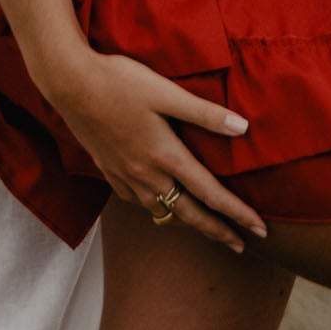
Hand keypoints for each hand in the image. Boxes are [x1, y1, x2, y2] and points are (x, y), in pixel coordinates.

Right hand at [44, 49, 264, 251]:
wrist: (70, 84)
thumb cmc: (120, 82)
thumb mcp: (166, 92)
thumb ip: (204, 113)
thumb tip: (243, 127)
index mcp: (166, 156)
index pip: (211, 194)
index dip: (238, 214)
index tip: (260, 230)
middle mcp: (146, 175)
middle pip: (189, 215)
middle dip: (217, 232)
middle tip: (240, 247)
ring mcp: (125, 176)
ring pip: (162, 212)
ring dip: (188, 223)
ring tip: (205, 227)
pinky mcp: (109, 171)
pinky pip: (139, 203)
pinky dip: (157, 210)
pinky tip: (159, 204)